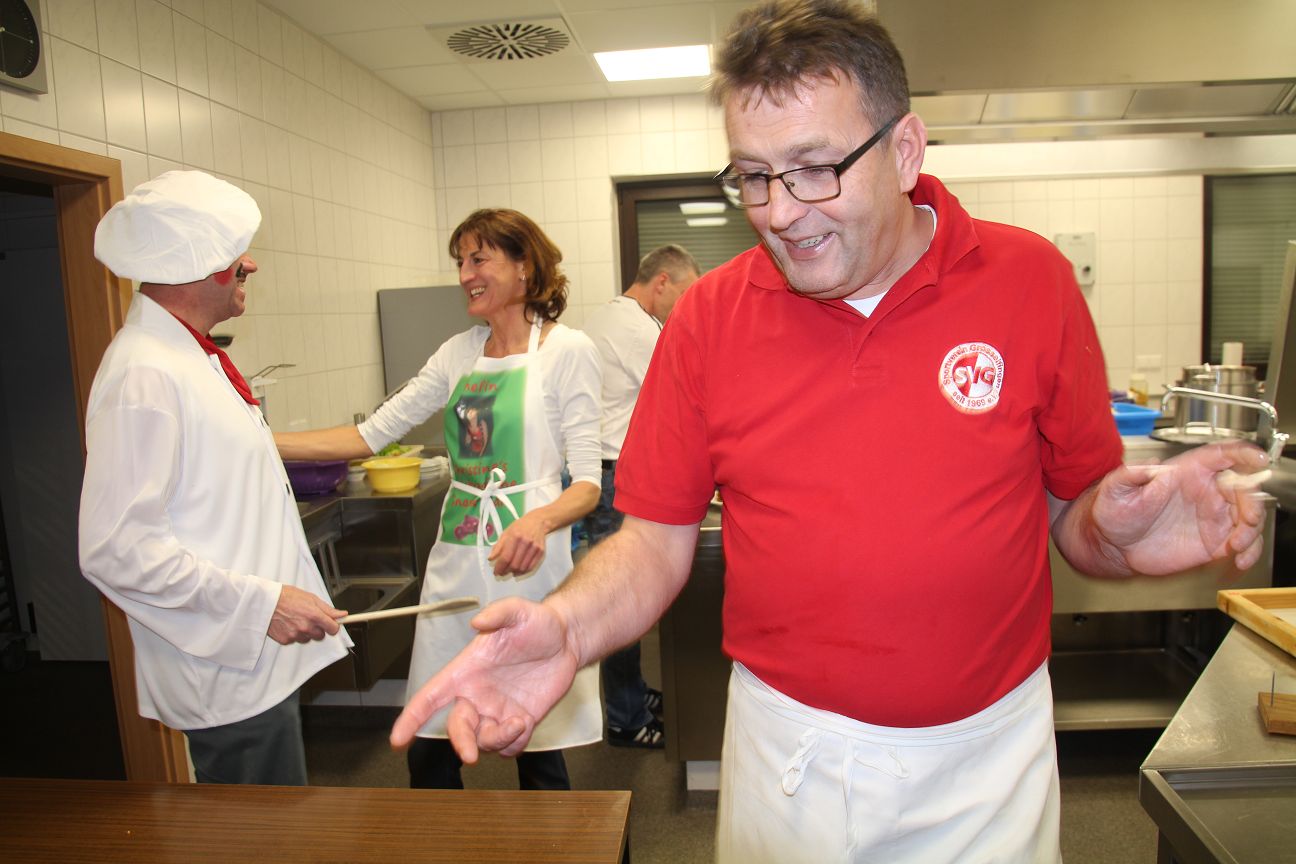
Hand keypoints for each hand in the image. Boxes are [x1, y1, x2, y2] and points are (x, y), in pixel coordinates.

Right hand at [268, 584, 345, 644]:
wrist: (264, 602)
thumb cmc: (286, 596)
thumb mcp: (310, 598)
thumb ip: (327, 609)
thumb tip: (342, 614)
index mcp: (314, 615)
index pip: (333, 629)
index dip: (333, 626)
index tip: (331, 624)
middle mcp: (306, 627)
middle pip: (321, 636)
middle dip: (318, 628)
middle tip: (309, 618)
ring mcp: (295, 635)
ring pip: (308, 639)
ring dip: (305, 632)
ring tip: (296, 620)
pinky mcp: (286, 640)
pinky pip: (295, 640)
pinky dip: (293, 634)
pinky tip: (288, 624)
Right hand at [390, 597, 577, 759]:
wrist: (567, 639)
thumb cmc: (537, 623)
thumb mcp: (518, 611)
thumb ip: (498, 613)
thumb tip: (477, 621)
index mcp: (466, 672)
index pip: (431, 697)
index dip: (411, 718)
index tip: (397, 739)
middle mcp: (477, 695)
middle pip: (457, 728)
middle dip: (460, 743)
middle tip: (469, 755)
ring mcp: (498, 711)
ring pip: (483, 742)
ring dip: (495, 740)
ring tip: (518, 722)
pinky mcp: (520, 721)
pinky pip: (508, 747)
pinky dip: (513, 744)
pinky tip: (524, 724)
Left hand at [486, 511, 550, 575]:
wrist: (537, 522)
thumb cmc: (520, 527)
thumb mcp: (506, 533)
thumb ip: (498, 546)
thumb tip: (490, 559)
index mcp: (515, 536)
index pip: (506, 557)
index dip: (500, 567)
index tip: (496, 571)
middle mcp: (526, 542)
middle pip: (514, 564)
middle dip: (506, 571)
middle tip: (501, 573)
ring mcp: (534, 547)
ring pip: (523, 567)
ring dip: (514, 572)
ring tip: (509, 572)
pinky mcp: (541, 552)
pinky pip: (531, 567)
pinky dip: (523, 572)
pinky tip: (518, 571)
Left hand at [1088, 440, 1268, 574]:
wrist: (1113, 544)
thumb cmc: (1115, 512)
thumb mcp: (1115, 488)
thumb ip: (1130, 475)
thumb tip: (1152, 467)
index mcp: (1187, 472)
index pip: (1222, 455)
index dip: (1244, 454)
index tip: (1258, 460)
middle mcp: (1206, 492)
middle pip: (1245, 487)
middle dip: (1253, 501)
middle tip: (1246, 519)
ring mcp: (1213, 516)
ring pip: (1250, 515)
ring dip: (1252, 529)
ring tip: (1237, 545)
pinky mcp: (1215, 542)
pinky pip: (1244, 543)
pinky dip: (1250, 551)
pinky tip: (1240, 560)